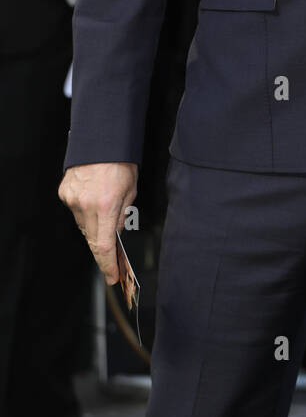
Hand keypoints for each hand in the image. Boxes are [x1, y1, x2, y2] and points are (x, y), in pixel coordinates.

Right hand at [58, 162, 138, 283]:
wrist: (101, 140)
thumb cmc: (120, 162)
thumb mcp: (130, 191)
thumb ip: (122, 215)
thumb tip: (115, 233)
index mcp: (105, 206)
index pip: (104, 246)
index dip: (107, 265)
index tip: (112, 276)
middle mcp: (86, 205)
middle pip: (91, 239)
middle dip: (102, 248)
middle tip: (112, 254)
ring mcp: (72, 199)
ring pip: (82, 224)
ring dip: (94, 225)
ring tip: (105, 211)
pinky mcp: (64, 192)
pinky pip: (75, 210)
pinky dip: (84, 210)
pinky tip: (93, 198)